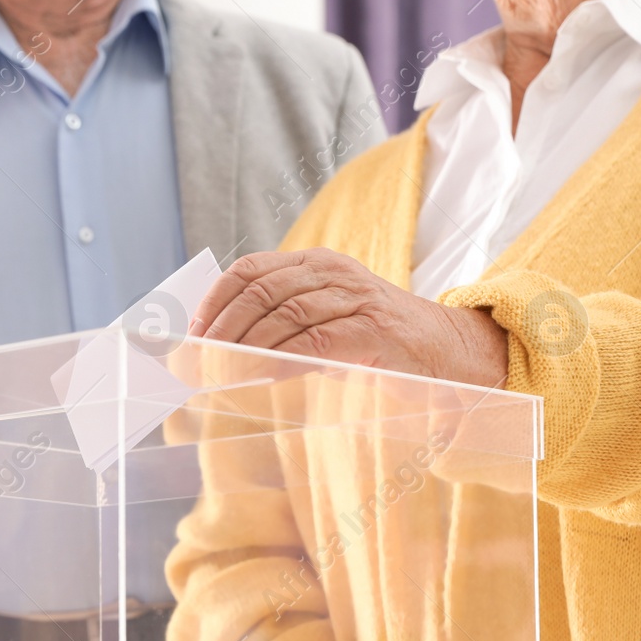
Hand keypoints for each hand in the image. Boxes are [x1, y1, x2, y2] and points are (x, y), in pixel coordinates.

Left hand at [189, 248, 508, 387]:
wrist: (448, 351)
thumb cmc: (375, 343)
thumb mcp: (324, 323)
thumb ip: (281, 327)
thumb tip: (218, 350)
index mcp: (316, 264)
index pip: (251, 270)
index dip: (215, 300)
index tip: (192, 332)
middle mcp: (334, 273)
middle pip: (262, 292)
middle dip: (222, 328)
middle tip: (198, 360)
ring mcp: (356, 298)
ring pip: (285, 315)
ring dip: (245, 347)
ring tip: (220, 371)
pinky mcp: (374, 331)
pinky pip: (317, 342)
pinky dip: (282, 360)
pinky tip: (262, 376)